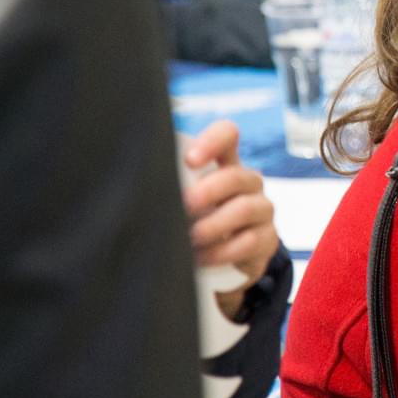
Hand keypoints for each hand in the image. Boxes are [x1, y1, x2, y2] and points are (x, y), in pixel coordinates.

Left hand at [183, 120, 279, 319]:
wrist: (226, 262)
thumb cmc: (195, 222)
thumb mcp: (182, 201)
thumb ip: (170, 186)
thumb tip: (130, 184)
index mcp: (225, 164)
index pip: (227, 135)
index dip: (212, 142)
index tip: (189, 161)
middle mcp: (248, 183)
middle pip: (237, 175)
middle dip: (209, 191)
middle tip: (185, 206)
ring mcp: (262, 210)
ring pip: (246, 208)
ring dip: (214, 225)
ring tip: (190, 239)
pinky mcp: (267, 239)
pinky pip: (250, 241)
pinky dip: (222, 251)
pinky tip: (201, 258)